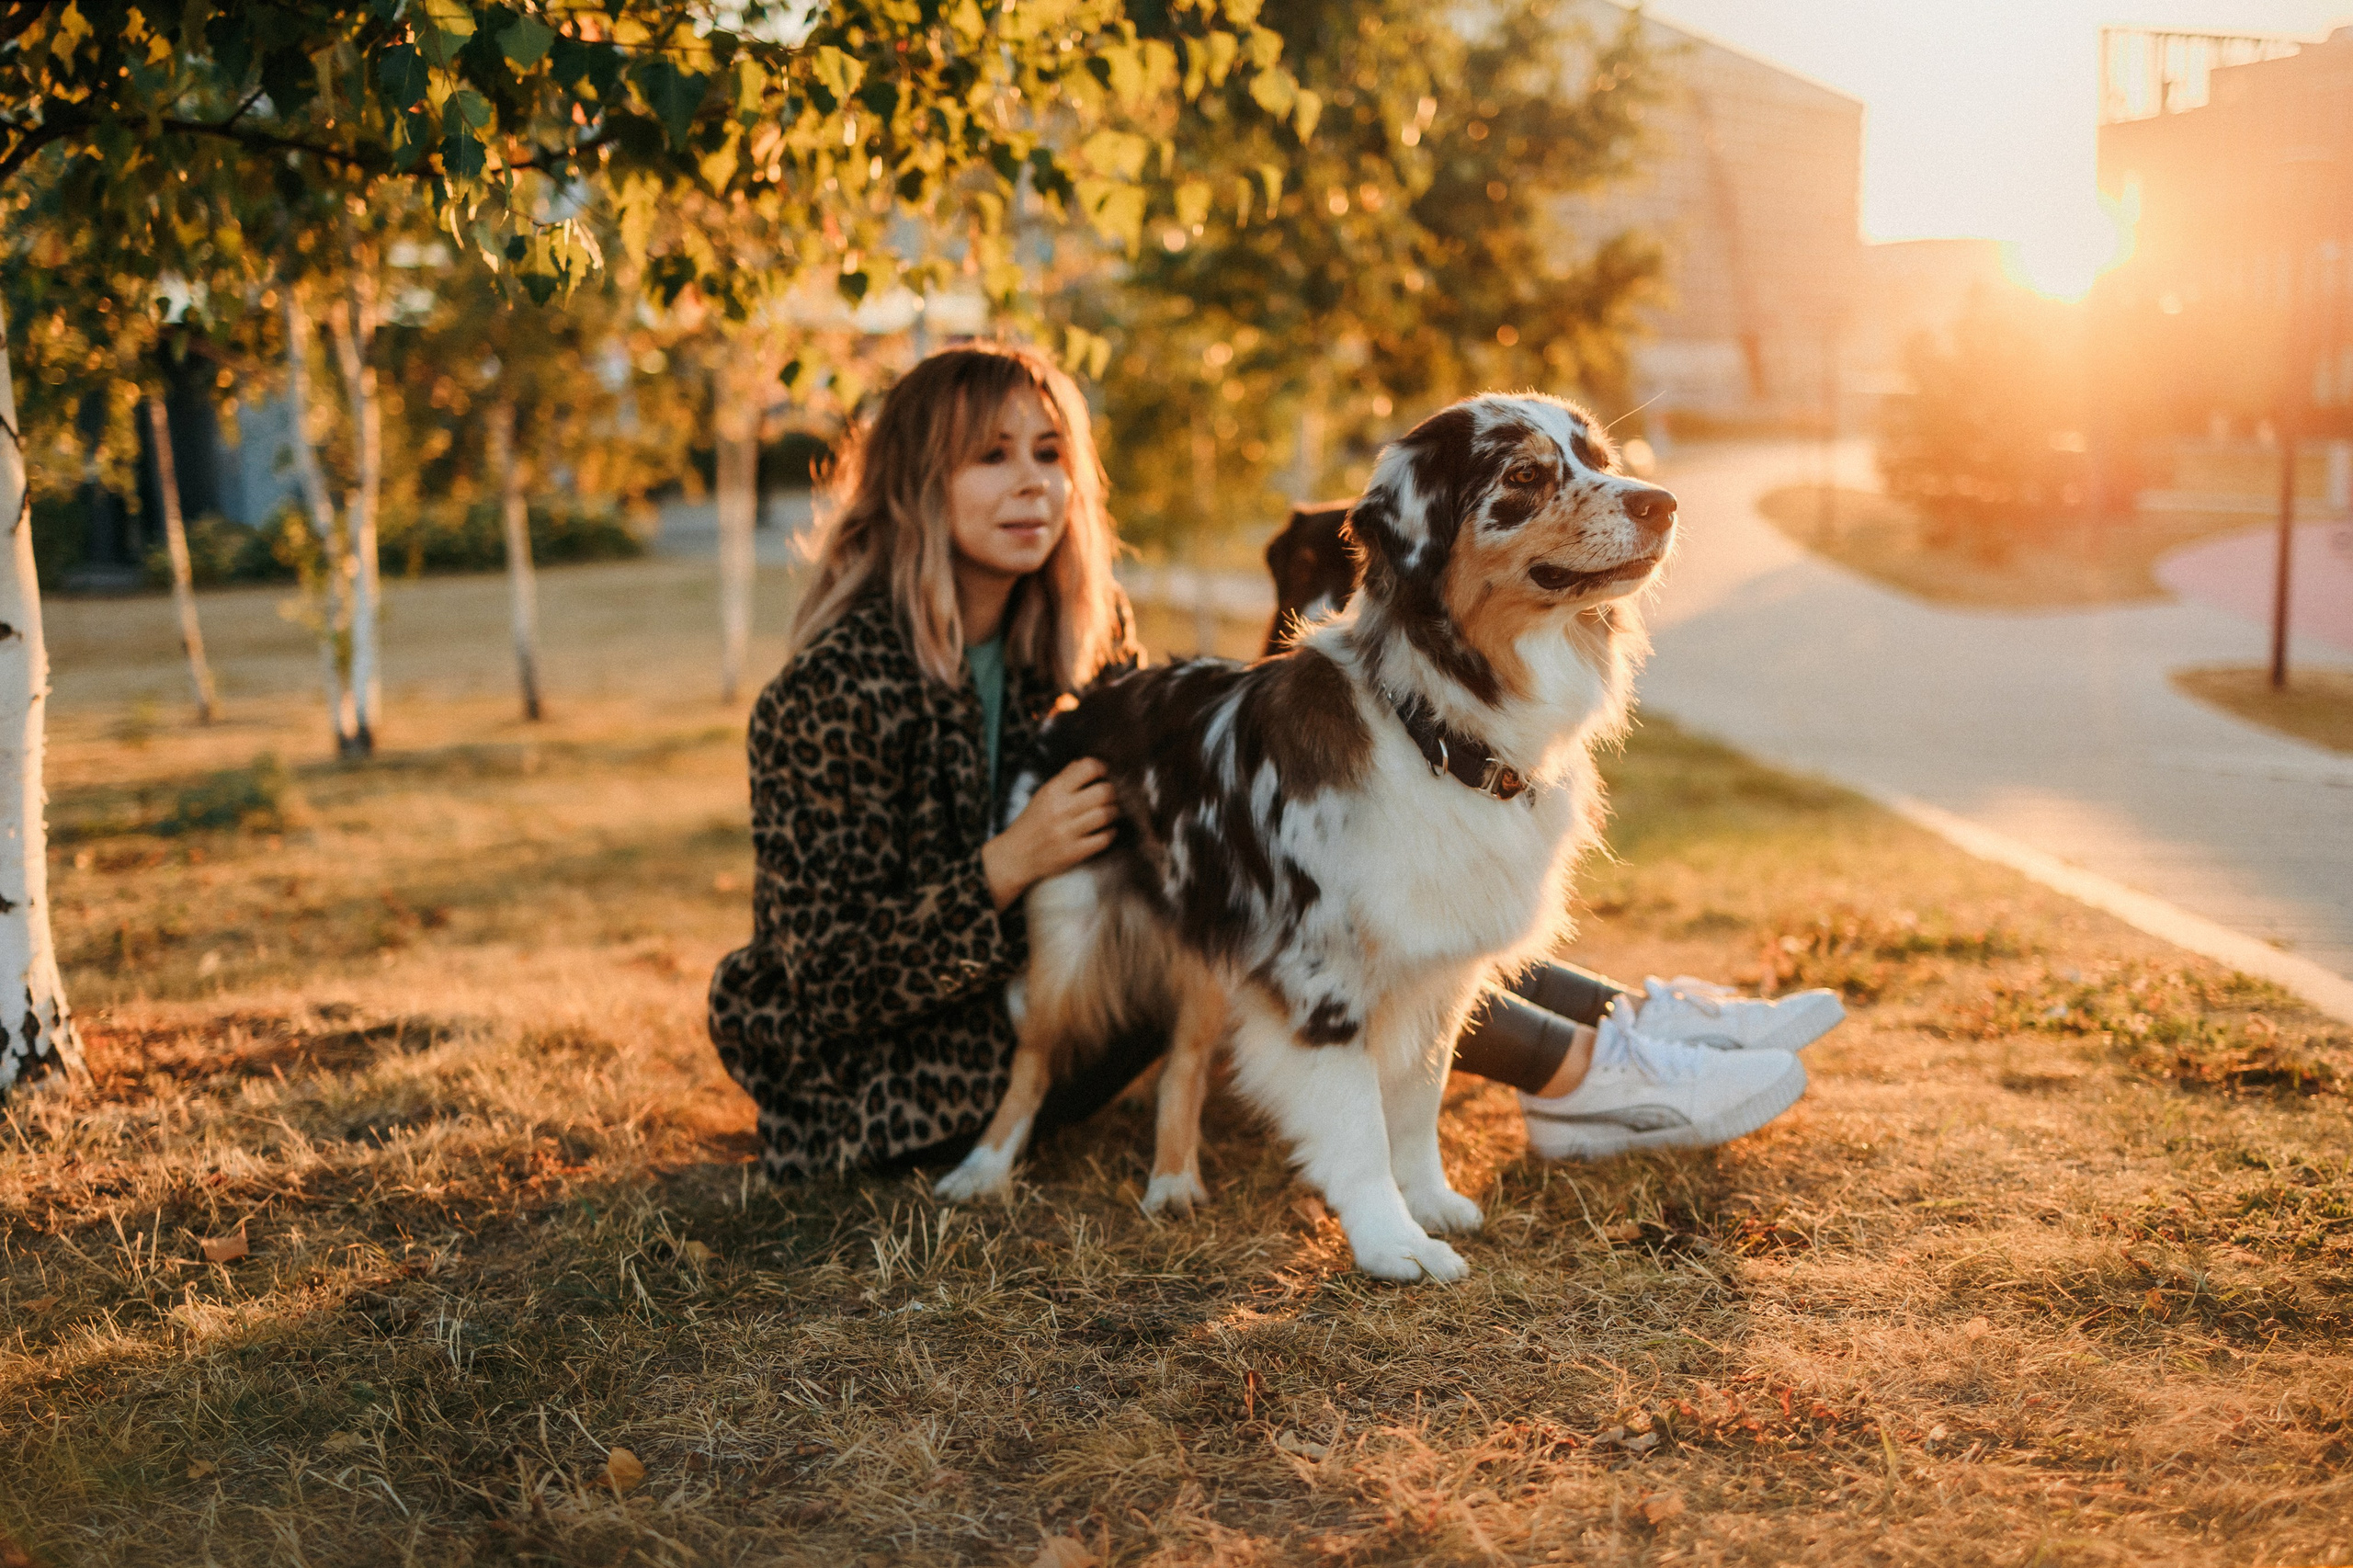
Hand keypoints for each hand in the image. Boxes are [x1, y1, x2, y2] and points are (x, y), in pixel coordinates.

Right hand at [983, 757, 1117, 910]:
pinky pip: (1105, 838)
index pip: (1088, 768)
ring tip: (1110, 812)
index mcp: (1053, 791)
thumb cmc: (1032, 822)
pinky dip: (1111, 832)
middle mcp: (1061, 809)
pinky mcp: (1074, 852)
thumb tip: (1086, 763)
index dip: (1101, 768)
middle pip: (1104, 791)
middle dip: (1113, 792)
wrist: (1016, 856)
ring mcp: (1068, 832)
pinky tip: (1106, 829)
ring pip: (1107, 814)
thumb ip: (1065, 778)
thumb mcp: (1043, 794)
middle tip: (1110, 796)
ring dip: (1114, 812)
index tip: (1103, 774)